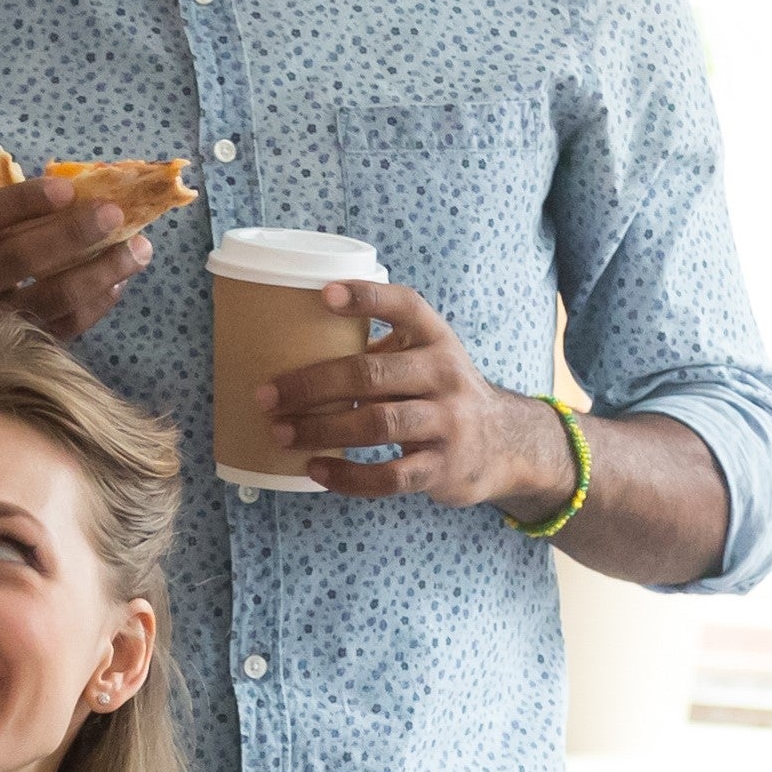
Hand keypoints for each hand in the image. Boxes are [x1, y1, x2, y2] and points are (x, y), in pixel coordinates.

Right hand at [0, 179, 156, 342]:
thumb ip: (2, 222)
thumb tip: (80, 191)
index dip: (23, 200)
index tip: (67, 188)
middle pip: (18, 258)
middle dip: (72, 233)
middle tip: (115, 214)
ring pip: (51, 298)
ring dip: (101, 271)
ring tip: (138, 250)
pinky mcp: (17, 353)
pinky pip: (66, 326)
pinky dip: (98, 303)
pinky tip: (118, 282)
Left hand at [261, 283, 574, 514]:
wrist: (505, 443)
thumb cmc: (440, 394)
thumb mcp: (425, 358)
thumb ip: (378, 350)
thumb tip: (292, 346)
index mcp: (435, 339)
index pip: (405, 306)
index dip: (366, 297)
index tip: (323, 295)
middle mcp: (445, 375)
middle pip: (371, 374)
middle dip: (311, 384)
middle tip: (266, 395)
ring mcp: (447, 423)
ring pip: (376, 424)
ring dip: (320, 429)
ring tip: (280, 433)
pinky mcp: (442, 467)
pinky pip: (389, 476)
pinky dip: (347, 476)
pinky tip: (315, 470)